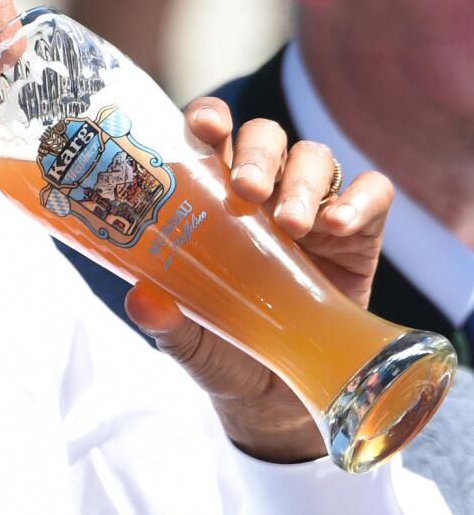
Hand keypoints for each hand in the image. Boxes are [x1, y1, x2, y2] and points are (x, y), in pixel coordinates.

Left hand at [125, 98, 393, 463]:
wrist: (275, 397)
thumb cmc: (221, 348)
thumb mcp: (188, 340)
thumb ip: (164, 321)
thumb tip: (141, 300)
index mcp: (211, 195)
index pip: (211, 135)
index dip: (209, 117)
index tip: (204, 126)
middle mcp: (263, 191)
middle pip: (265, 137)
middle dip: (256, 153)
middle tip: (246, 188)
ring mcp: (312, 208)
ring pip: (314, 157)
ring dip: (301, 181)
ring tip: (291, 223)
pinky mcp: (359, 235)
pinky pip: (372, 193)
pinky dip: (360, 200)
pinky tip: (340, 226)